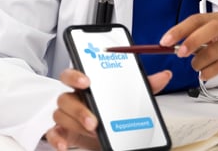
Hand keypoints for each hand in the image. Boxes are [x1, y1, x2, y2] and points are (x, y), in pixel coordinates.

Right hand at [46, 69, 171, 150]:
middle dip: (79, 109)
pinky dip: (57, 139)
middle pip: (65, 97)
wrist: (111, 135)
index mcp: (87, 85)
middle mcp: (74, 98)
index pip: (73, 73)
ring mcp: (67, 116)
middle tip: (94, 120)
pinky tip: (65, 145)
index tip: (87, 81)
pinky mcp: (64, 132)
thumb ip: (145, 86)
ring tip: (94, 130)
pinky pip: (52, 133)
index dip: (76, 75)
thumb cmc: (116, 110)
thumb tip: (164, 76)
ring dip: (76, 124)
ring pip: (60, 114)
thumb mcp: (131, 98)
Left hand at [160, 12, 217, 87]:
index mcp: (216, 18)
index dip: (179, 30)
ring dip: (200, 62)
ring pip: (215, 50)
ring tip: (196, 67)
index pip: (195, 20)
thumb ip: (192, 39)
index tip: (165, 41)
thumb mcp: (210, 36)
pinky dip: (209, 72)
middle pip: (210, 29)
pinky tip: (204, 74)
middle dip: (192, 41)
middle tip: (180, 53)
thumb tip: (170, 46)